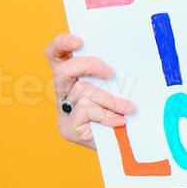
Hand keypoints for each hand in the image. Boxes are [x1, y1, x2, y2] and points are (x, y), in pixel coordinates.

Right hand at [45, 33, 135, 151]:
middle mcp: (64, 91)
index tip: (79, 41)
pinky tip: (120, 121)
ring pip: (82, 92)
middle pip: (63, 70)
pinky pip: (87, 111)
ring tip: (129, 108)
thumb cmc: (126, 111)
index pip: (57, 54)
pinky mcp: (68, 128)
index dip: (61, 44)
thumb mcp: (121, 87)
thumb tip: (126, 58)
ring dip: (110, 99)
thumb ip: (114, 74)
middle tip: (111, 73)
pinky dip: (107, 114)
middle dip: (88, 65)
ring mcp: (64, 111)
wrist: (129, 146)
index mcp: (74, 76)